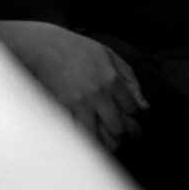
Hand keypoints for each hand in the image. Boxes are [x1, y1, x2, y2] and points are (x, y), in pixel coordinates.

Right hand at [0, 20, 148, 152]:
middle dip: (122, 130)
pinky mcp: (63, 111)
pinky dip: (88, 142)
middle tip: (122, 130)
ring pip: (101, 138)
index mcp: (110, 78)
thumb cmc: (77, 49)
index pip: (131, 107)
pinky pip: (80, 136)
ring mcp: (79, 104)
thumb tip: (145, 107)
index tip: (126, 110)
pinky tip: (91, 138)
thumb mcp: (108, 54)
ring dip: (107, 142)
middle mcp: (98, 94)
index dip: (131, 112)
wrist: (44, 47)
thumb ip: (129, 77)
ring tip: (110, 140)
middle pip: (119, 126)